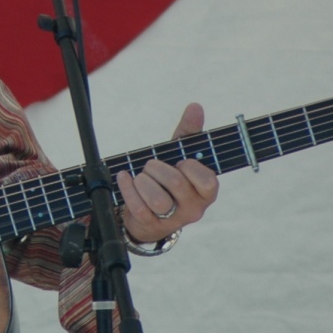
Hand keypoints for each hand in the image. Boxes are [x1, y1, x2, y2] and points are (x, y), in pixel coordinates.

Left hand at [115, 103, 217, 245]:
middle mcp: (195, 208)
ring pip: (158, 199)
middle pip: (176, 183)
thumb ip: (188, 132)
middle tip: (151, 166)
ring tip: (141, 177)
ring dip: (143, 181)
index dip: (188, 166)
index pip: (206, 179)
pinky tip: (125, 178)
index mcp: (207, 191)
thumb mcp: (180, 155)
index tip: (179, 162)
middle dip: (157, 168)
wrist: (151, 213)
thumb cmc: (170, 180)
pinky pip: (139, 207)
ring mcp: (175, 220)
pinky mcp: (153, 225)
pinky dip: (128, 188)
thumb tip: (195, 107)